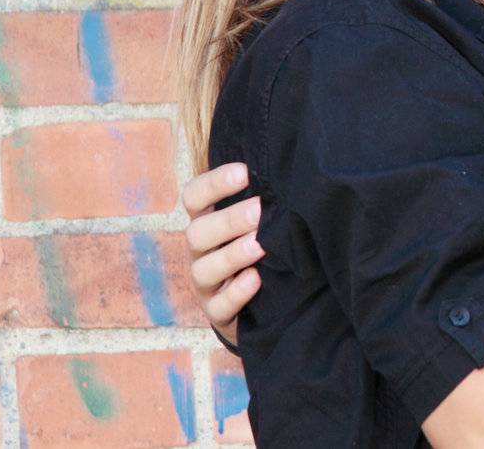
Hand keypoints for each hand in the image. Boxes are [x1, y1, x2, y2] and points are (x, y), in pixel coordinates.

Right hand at [181, 162, 263, 344]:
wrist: (257, 303)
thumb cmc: (259, 247)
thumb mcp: (256, 222)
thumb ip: (262, 200)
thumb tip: (288, 170)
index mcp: (207, 222)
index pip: (194, 197)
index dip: (213, 183)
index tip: (244, 172)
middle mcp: (201, 251)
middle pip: (197, 233)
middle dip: (229, 220)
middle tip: (260, 209)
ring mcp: (205, 284)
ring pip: (204, 269)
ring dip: (232, 255)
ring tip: (260, 245)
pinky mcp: (216, 313)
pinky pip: (218, 306)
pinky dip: (236, 292)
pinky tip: (256, 280)